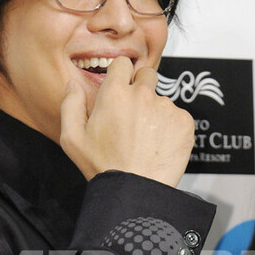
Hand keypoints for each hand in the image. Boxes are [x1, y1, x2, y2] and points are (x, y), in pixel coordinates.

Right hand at [59, 56, 194, 186]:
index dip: (120, 75)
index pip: (122, 63)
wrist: (135, 190)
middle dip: (141, 88)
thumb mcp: (72, 138)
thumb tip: (73, 86)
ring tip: (146, 138)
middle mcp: (143, 94)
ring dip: (156, 112)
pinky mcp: (184, 122)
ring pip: (162, 99)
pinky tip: (159, 145)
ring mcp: (166, 107)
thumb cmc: (103, 167)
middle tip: (134, 115)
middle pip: (146, 75)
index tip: (121, 89)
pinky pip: (178, 116)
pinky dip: (172, 127)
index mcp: (115, 93)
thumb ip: (70, 105)